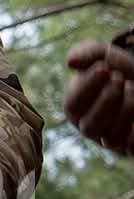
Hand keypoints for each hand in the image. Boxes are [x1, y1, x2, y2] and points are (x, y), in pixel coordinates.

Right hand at [65, 40, 133, 155]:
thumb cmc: (118, 70)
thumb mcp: (103, 55)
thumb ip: (85, 52)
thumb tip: (70, 63)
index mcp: (75, 108)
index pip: (72, 105)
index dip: (86, 87)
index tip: (103, 68)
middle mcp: (89, 127)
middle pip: (89, 125)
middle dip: (106, 100)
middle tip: (119, 78)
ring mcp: (110, 140)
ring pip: (110, 136)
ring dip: (123, 110)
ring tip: (131, 88)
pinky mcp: (129, 146)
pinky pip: (130, 145)